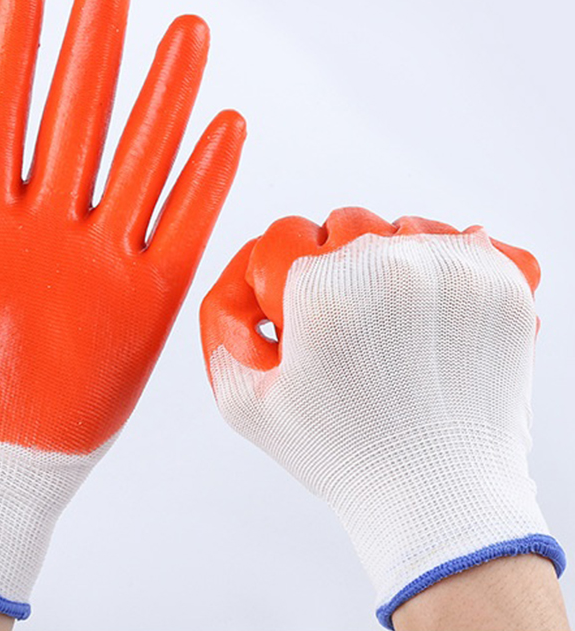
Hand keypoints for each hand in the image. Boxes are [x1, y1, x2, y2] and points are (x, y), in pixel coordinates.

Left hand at [0, 0, 244, 618]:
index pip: (2, 103)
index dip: (14, 41)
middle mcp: (47, 218)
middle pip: (78, 115)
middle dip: (94, 48)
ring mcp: (100, 254)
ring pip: (140, 158)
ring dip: (163, 97)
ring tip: (184, 34)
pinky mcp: (144, 296)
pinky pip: (183, 227)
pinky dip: (205, 179)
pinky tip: (223, 127)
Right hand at [200, 207, 563, 628]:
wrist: (439, 498)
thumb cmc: (347, 457)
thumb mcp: (247, 406)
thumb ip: (219, 336)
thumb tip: (233, 290)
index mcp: (323, 287)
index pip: (283, 236)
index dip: (278, 279)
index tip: (293, 314)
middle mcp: (389, 264)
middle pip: (345, 224)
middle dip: (334, 267)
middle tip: (345, 323)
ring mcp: (453, 269)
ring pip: (404, 228)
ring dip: (391, 262)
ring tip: (393, 319)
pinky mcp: (503, 283)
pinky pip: (465, 242)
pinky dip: (449, 268)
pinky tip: (436, 306)